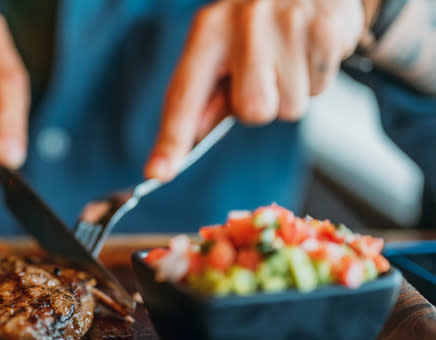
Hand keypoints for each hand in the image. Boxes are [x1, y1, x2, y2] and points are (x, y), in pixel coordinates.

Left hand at [145, 0, 365, 180]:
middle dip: (263, 104)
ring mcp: (287, 24)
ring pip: (290, 107)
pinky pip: (320, 88)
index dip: (172, 138)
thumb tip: (191, 139)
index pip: (184, 95)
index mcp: (208, 32)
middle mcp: (243, 24)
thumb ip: (207, 96)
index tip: (157, 173)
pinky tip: (311, 49)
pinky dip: (318, 77)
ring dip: (293, 91)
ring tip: (291, 56)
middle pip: (253, 112)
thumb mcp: (223, 49)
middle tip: (267, 73)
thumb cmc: (257, 24)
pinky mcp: (325, 29)